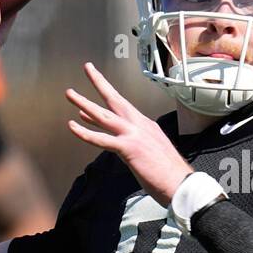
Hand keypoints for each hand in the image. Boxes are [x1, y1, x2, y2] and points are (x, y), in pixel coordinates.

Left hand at [66, 62, 192, 206]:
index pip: (122, 110)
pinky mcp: (130, 148)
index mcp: (146, 126)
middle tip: (88, 68)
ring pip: (105, 115)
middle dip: (100, 83)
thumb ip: (132, 146)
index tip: (91, 98)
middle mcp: (140, 126)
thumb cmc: (168, 174)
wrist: (182, 184)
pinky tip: (73, 126)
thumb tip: (117, 145)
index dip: (106, 102)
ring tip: (70, 93)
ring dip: (85, 103)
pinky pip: (103, 139)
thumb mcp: (150, 153)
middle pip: (115, 100)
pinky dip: (86, 133)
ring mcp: (135, 135)